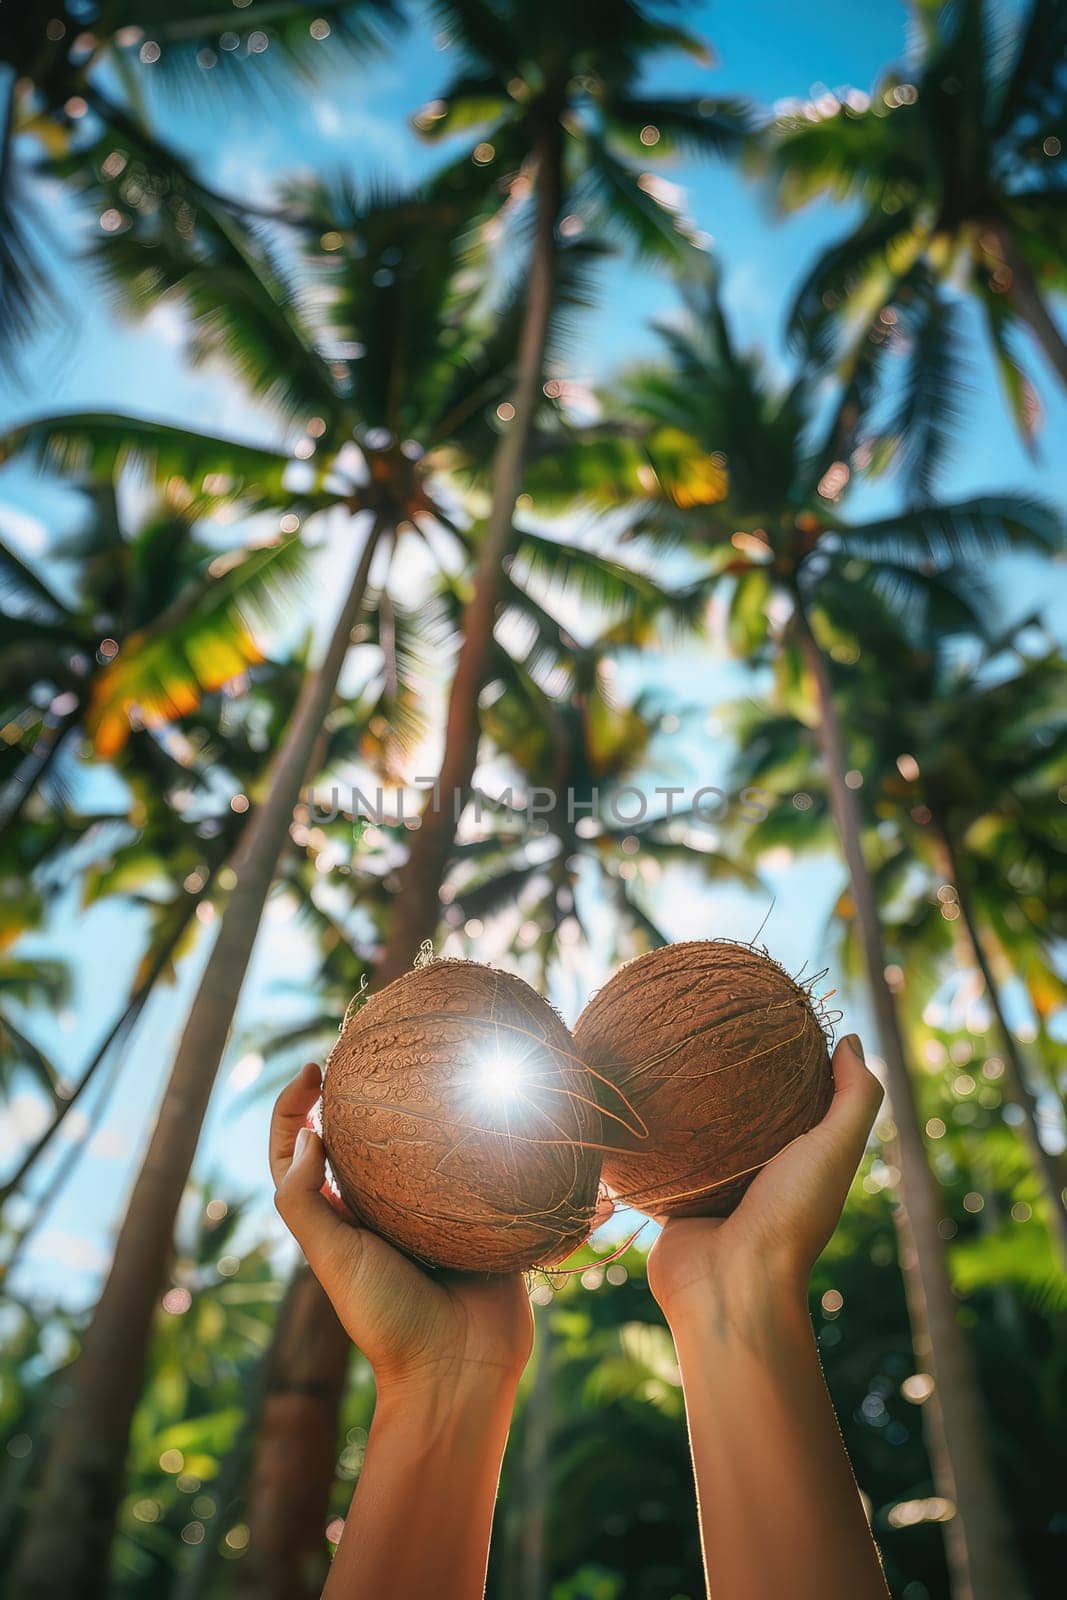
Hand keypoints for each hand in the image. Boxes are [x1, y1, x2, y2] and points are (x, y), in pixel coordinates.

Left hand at [270, 1063, 532, 1398]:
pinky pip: (483, 1169)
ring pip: (425, 1146)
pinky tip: (490, 1106)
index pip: (301, 1148)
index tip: (315, 1068)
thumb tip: (305, 1131)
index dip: (295, 1104)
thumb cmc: (388, 1317)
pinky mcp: (484, 1219)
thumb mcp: (332, 1259)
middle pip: (364, 1136)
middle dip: (366, 1091)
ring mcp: (436, 1212)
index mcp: (340, 1215)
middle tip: (380, 1049)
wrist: (461, 1371)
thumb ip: (304, 1200)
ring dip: (426, 1108)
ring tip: (434, 1065)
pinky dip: (484, 1139)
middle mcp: (384, 1208)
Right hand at [647, 1034, 881, 1320]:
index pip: (796, 1097)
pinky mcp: (670, 1200)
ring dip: (680, 1100)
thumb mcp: (833, 1150)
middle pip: (741, 1110)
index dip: (787, 1059)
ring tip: (660, 1047)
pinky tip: (629, 1093)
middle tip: (704, 1021)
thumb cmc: (788, 1219)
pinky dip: (645, 1131)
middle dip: (726, 1072)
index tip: (767, 1012)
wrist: (727, 1288)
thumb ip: (854, 1098)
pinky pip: (654, 1156)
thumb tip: (848, 1037)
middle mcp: (756, 1173)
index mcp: (799, 1161)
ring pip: (693, 1130)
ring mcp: (711, 1188)